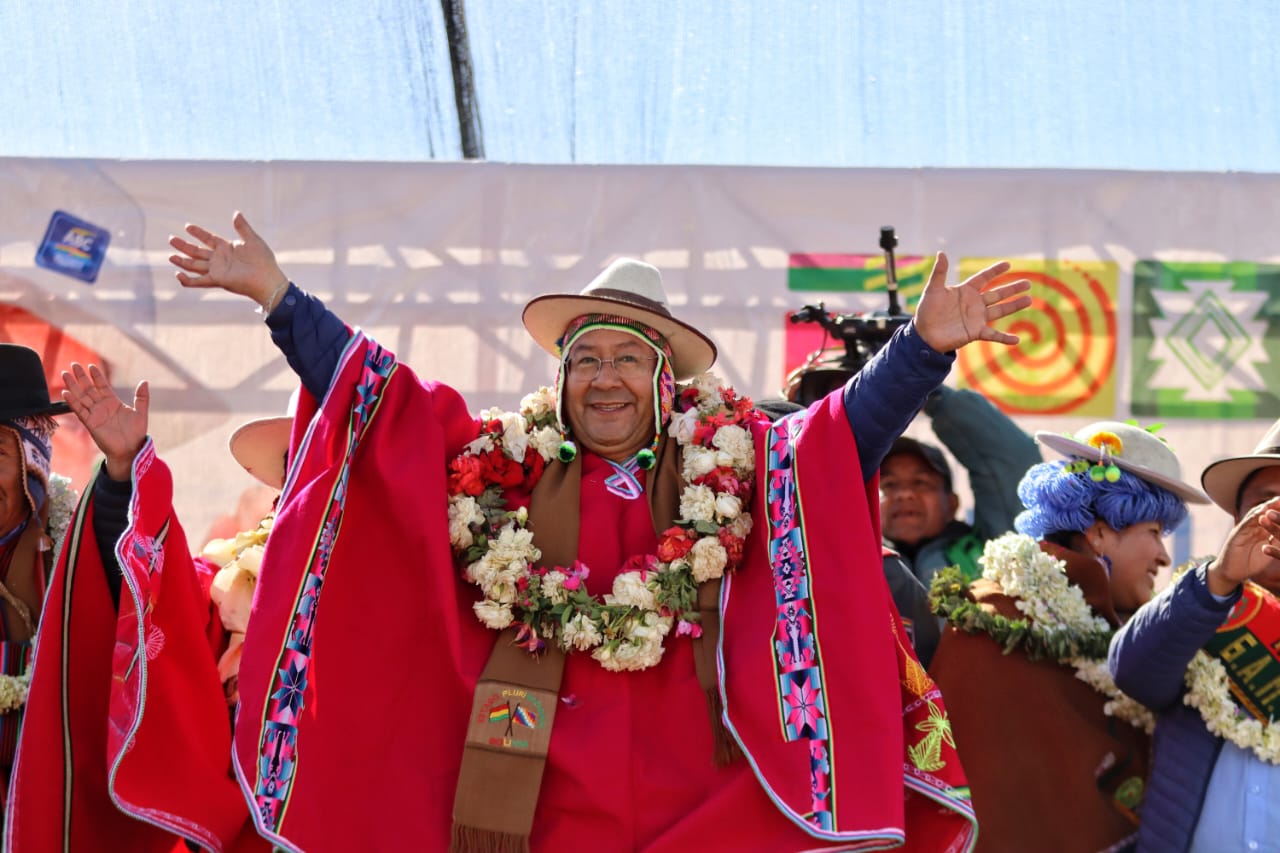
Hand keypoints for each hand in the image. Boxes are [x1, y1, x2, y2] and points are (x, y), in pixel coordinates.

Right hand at [61, 363, 148, 481]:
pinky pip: (80, 411)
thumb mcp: (141, 412)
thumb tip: (144, 381)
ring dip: (73, 386)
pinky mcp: (90, 423)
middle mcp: (102, 406)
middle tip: (73, 365)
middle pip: (89, 389)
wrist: (130, 449)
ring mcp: (95, 414)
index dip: (97, 376)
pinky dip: (73, 402)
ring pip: (81, 397)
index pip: (103, 386)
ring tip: (65, 374)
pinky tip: (66, 393)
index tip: (91, 366)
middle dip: (81, 377)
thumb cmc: (136, 432)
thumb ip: (142, 397)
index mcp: (113, 402)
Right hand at [169, 211, 288, 309]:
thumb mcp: (252, 240)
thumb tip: (236, 213)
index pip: (208, 238)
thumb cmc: (263, 260)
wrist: (268, 279)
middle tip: (171, 239)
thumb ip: (242, 227)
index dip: (198, 233)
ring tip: (170, 256)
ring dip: (182, 261)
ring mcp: (217, 270)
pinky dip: (188, 280)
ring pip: (195, 265)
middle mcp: (219, 259)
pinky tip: (178, 275)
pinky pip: (199, 281)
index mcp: (226, 248)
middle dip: (184, 246)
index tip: (187, 226)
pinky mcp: (217, 280)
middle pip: (197, 251)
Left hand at [912, 252, 1031, 352]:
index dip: (995, 271)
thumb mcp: (933, 290)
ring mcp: (977, 318)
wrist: (924, 334)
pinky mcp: (975, 332)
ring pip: (1000, 310)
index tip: (1008, 264)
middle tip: (1028, 283)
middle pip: (997, 294)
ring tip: (1029, 300)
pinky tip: (1017, 339)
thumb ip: (939, 272)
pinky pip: (993, 334)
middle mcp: (974, 303)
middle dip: (1012, 288)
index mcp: (965, 291)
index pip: (983, 278)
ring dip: (1014, 306)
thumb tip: (941, 252)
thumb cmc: (927, 311)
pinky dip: (1004, 337)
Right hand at [1207, 496, 1279, 596]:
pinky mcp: (1237, 535)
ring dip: (1266, 507)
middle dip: (1276, 505)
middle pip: (1265, 512)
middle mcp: (1253, 527)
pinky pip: (1246, 524)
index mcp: (1261, 530)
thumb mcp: (1269, 550)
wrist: (1232, 573)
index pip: (1273, 517)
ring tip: (1277, 500)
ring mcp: (1244, 529)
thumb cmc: (1251, 563)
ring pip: (1256, 515)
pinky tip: (1261, 512)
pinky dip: (1253, 517)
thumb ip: (1277, 541)